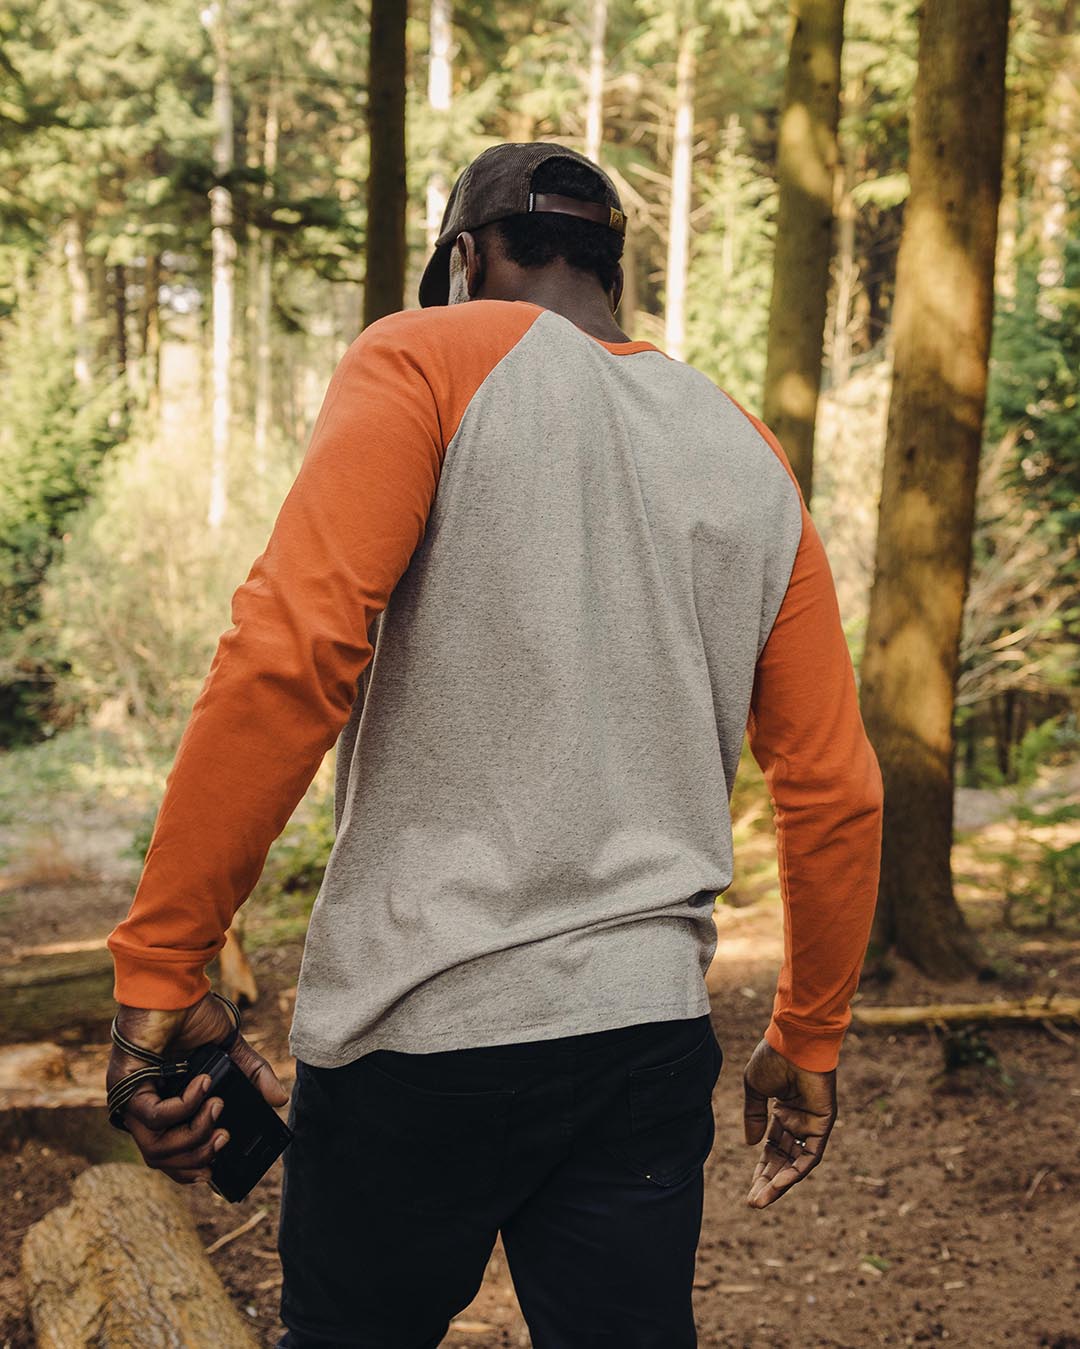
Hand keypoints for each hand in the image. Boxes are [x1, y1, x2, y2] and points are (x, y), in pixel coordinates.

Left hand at [105, 991, 289, 1185]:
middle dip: (197, 1158)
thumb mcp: (228, 1050)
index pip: (168, 1154)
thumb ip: (252, 1075)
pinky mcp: (125, 1087)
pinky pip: (155, 1117)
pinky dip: (185, 1106)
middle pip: (161, 1159)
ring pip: (155, 1148)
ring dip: (193, 1135)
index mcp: (163, 1103)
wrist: (172, 984)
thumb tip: (280, 1099)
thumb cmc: (192, 1012)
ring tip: (217, 1109)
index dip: (189, 1170)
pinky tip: (204, 1084)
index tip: (215, 1172)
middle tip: (224, 1139)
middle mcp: (142, 1107)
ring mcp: (130, 1100)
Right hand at [742, 1037, 836, 1209]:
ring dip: (780, 1182)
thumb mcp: (755, 1088)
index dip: (760, 1168)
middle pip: (782, 1160)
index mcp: (782, 1111)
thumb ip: (753, 1115)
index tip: (749, 1189)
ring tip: (761, 1200)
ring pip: (796, 1162)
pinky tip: (780, 1183)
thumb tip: (751, 1144)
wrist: (794, 1041)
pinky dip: (797, 1170)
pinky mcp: (823, 1124)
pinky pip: (811, 1154)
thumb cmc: (773, 1057)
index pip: (771, 1148)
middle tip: (754, 1202)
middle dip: (768, 1181)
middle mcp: (798, 1121)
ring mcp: (811, 1124)